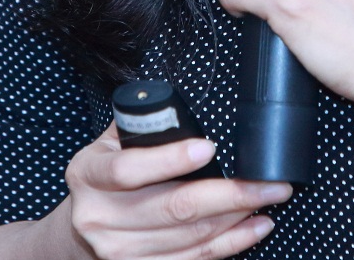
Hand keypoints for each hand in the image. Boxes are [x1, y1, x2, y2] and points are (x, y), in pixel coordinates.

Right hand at [60, 124, 288, 258]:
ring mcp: (119, 251)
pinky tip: (255, 227)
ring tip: (268, 199)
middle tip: (270, 181)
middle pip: (173, 208)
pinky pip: (194, 259)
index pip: (128, 170)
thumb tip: (181, 108)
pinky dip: (231, 243)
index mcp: (88, 175)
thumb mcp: (110, 144)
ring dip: (237, 218)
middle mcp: (99, 218)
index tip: (208, 147)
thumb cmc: (107, 176)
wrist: (84, 227)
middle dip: (231, 194)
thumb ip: (141, 126)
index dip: (169, 160)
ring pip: (190, 236)